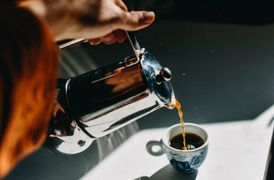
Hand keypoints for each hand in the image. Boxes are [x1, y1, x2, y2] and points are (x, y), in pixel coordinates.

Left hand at [19, 0, 154, 42]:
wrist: (50, 19)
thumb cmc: (79, 14)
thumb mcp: (114, 19)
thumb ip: (133, 20)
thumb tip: (150, 17)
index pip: (122, 9)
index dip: (124, 25)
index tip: (122, 36)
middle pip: (109, 15)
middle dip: (111, 30)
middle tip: (110, 39)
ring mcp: (81, 4)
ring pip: (96, 20)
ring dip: (100, 33)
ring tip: (97, 40)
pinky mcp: (70, 13)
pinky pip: (84, 22)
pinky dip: (87, 32)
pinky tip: (87, 38)